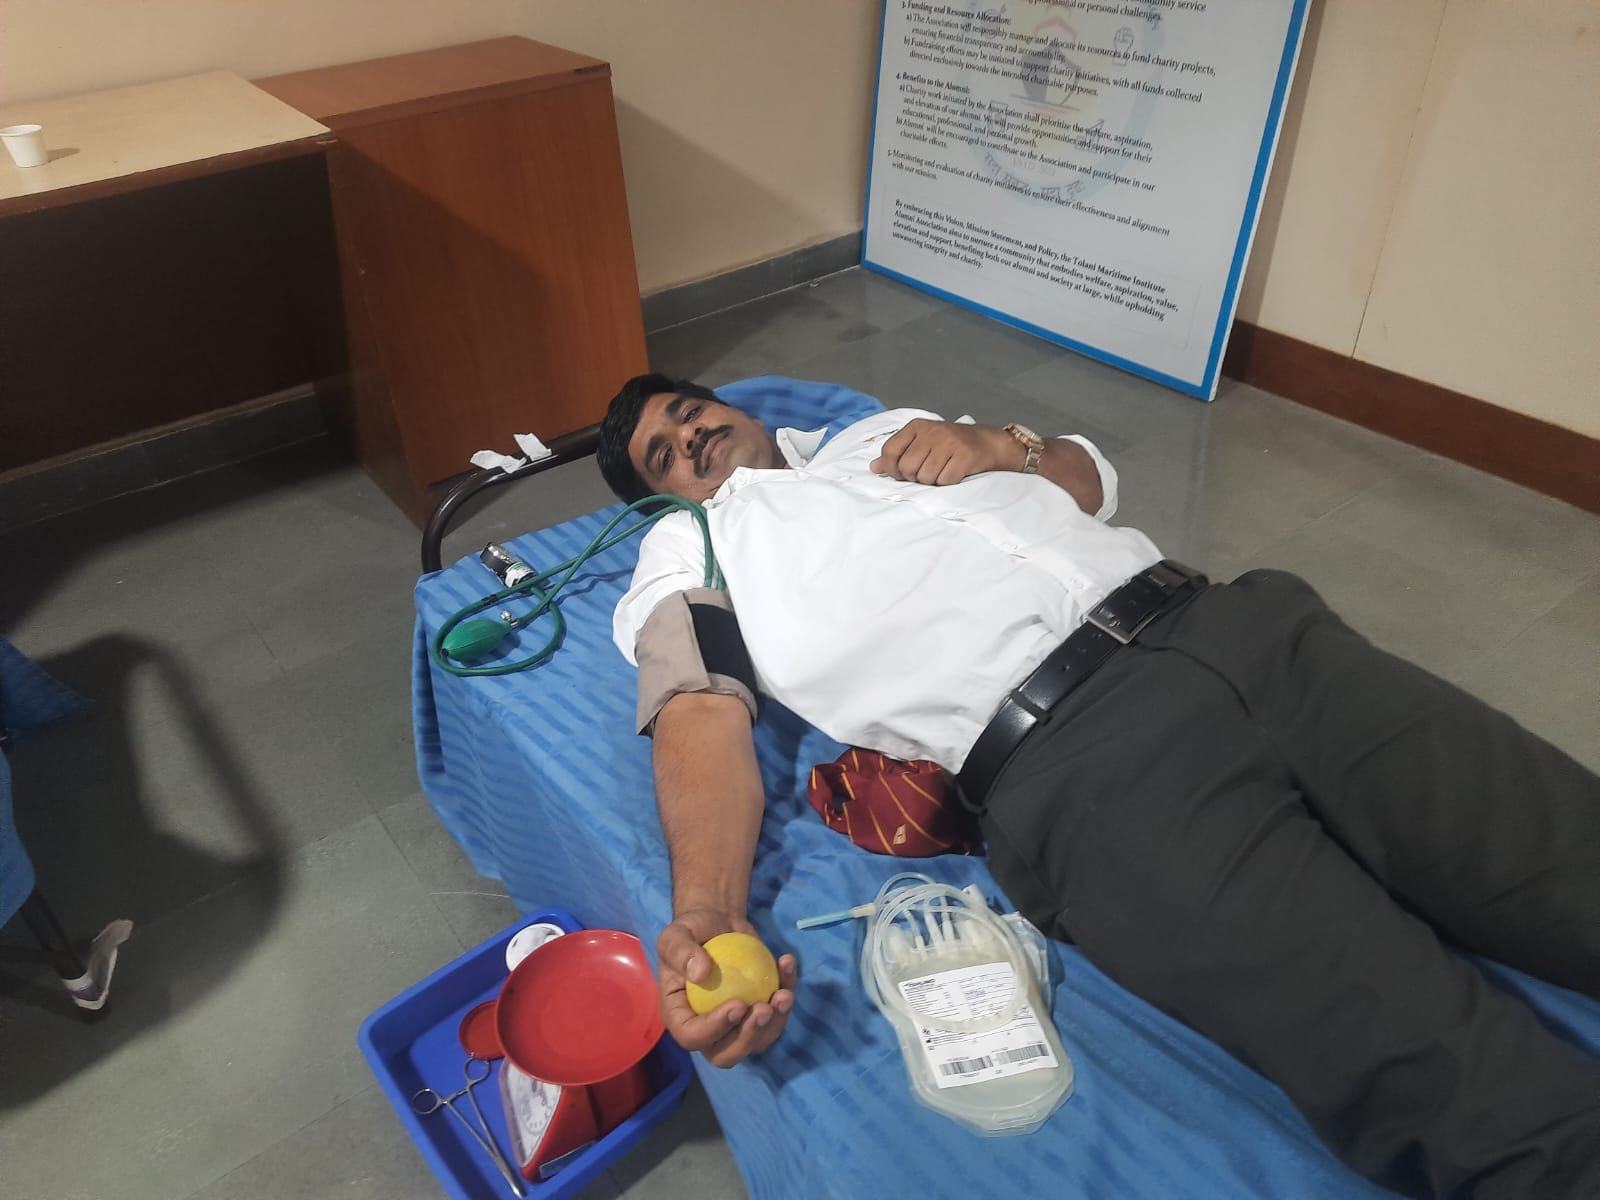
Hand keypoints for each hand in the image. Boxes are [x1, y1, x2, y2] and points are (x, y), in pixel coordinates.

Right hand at [656, 908, 797, 1067]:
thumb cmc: (691, 931)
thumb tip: (700, 974)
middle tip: (764, 1009)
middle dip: (748, 1038)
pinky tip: (787, 966)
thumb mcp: (676, 935)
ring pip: (756, 1042)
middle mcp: (706, 1029)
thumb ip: (681, 952)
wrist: (717, 924)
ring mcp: (735, 1026)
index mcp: (679, 1016)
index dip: (715, 1029)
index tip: (738, 1004)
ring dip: (774, 1024)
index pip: (692, 1036)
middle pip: (726, 1054)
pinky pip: (776, 1017)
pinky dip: (786, 998)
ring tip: (784, 994)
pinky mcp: (757, 1014)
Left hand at [870, 419, 1015, 485]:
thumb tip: (874, 467)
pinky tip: (954, 472)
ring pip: (925, 477)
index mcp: (916, 426)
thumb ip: (897, 453)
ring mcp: (949, 443)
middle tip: (928, 470)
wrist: (987, 443)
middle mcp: (931, 432)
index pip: (890, 451)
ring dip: (933, 480)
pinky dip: (948, 482)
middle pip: (906, 468)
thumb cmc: (950, 445)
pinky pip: (945, 481)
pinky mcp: (965, 456)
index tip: (902, 473)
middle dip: (915, 477)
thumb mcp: (921, 442)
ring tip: (943, 470)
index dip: (892, 469)